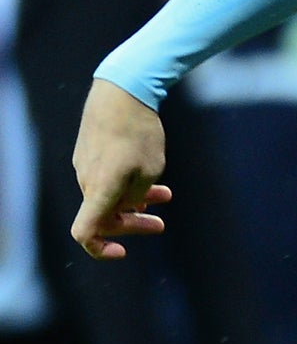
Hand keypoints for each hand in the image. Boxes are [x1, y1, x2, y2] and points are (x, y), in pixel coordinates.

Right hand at [71, 78, 170, 258]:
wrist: (120, 93)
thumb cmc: (139, 132)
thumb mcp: (151, 169)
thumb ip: (139, 195)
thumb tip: (129, 207)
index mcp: (99, 190)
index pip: (84, 232)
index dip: (99, 248)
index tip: (122, 251)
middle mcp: (86, 181)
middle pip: (104, 217)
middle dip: (133, 225)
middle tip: (161, 225)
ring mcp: (85, 167)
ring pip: (108, 196)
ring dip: (135, 202)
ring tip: (165, 198)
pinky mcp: (89, 154)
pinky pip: (106, 179)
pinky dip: (126, 184)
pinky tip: (150, 180)